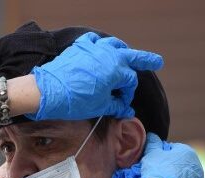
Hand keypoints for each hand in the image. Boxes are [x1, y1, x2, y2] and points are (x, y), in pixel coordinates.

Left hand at [28, 32, 163, 120]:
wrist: (47, 91)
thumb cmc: (75, 101)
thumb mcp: (99, 106)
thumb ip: (116, 105)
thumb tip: (126, 110)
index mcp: (117, 69)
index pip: (130, 81)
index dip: (128, 94)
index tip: (122, 104)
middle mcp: (108, 55)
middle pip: (132, 56)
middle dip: (145, 60)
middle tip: (157, 61)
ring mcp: (93, 49)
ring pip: (114, 45)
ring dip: (122, 50)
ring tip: (126, 53)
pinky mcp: (79, 48)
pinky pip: (94, 41)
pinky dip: (99, 44)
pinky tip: (99, 47)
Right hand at [136, 133, 203, 177]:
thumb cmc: (158, 172)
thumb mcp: (151, 154)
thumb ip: (153, 143)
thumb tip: (152, 136)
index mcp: (188, 152)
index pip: (173, 149)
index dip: (161, 155)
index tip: (153, 163)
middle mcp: (198, 166)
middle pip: (179, 165)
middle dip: (169, 168)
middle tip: (156, 175)